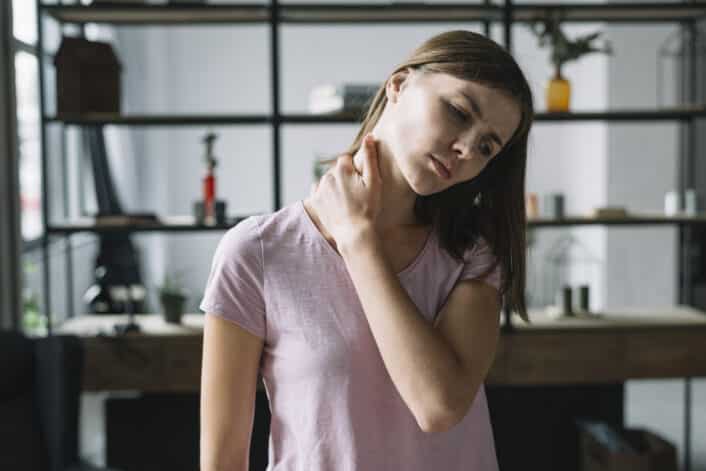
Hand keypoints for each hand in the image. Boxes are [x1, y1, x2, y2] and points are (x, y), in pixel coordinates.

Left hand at [309, 133, 382, 247]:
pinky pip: (318, 190)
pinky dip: (325, 193)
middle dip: (344, 177)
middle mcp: (328, 176)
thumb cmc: (368, 208)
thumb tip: (369, 136)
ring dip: (335, 185)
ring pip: (328, 180)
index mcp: (342, 169)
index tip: (360, 182)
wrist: (355, 234)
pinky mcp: (315, 201)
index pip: (346, 159)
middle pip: (337, 170)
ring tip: (346, 200)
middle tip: (355, 193)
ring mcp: (319, 189)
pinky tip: (335, 202)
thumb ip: (370, 157)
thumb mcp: (374, 181)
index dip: (355, 169)